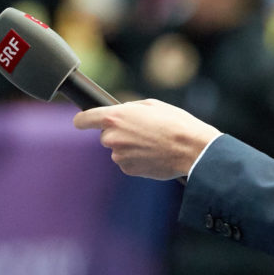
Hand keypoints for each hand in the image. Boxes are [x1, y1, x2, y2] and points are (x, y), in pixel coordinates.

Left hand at [73, 98, 221, 179]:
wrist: (192, 149)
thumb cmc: (175, 123)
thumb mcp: (151, 105)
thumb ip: (129, 108)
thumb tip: (121, 112)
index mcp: (115, 117)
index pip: (83, 119)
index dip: (82, 120)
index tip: (82, 122)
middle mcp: (112, 137)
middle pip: (105, 136)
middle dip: (118, 133)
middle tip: (141, 131)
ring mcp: (118, 156)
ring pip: (118, 150)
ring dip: (129, 147)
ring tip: (152, 143)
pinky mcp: (128, 170)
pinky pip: (127, 162)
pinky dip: (137, 159)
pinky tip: (153, 154)